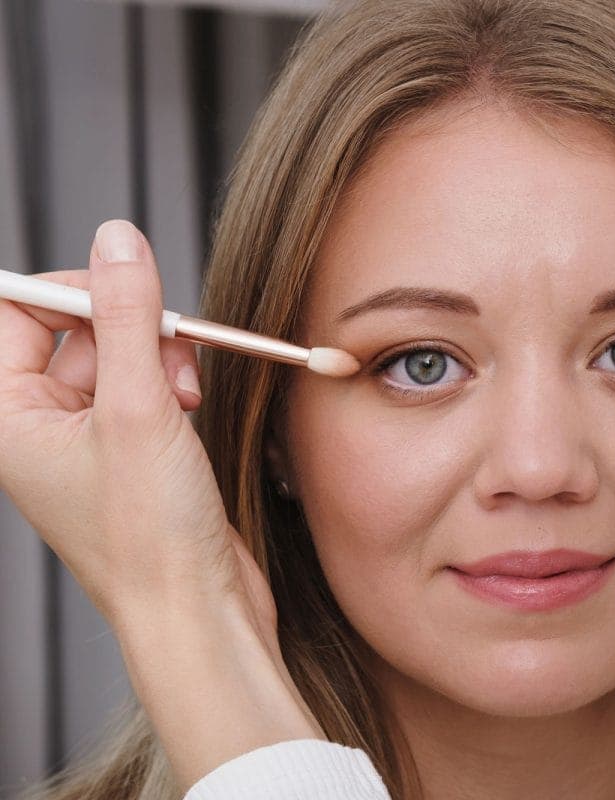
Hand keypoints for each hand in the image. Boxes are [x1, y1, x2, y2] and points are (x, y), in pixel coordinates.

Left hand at [0, 220, 319, 787]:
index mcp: (7, 414)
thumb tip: (117, 237)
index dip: (70, 288)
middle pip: (71, 327)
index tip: (126, 288)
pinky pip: (142, 386)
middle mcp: (36, 423)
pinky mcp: (127, 451)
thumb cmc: (149, 535)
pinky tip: (195, 406)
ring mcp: (82, 438)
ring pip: (115, 354)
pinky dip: (173, 383)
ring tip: (188, 391)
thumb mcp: (138, 406)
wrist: (196, 609)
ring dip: (160, 355)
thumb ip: (127, 314)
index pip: (13, 311)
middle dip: (130, 325)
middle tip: (170, 352)